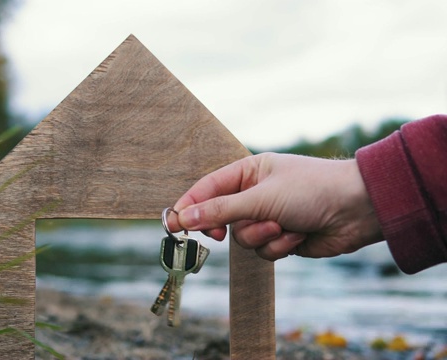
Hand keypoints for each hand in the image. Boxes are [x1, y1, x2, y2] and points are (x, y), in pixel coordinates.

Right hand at [169, 153, 382, 260]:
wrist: (358, 209)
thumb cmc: (311, 189)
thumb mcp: (261, 197)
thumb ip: (221, 209)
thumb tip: (184, 217)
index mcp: (248, 172)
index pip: (207, 188)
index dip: (188, 205)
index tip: (172, 224)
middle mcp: (255, 194)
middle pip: (221, 218)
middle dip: (231, 226)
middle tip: (221, 236)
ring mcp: (268, 217)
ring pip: (242, 238)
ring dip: (262, 236)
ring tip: (284, 226)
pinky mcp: (281, 238)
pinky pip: (263, 250)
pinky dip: (279, 245)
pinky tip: (299, 235)